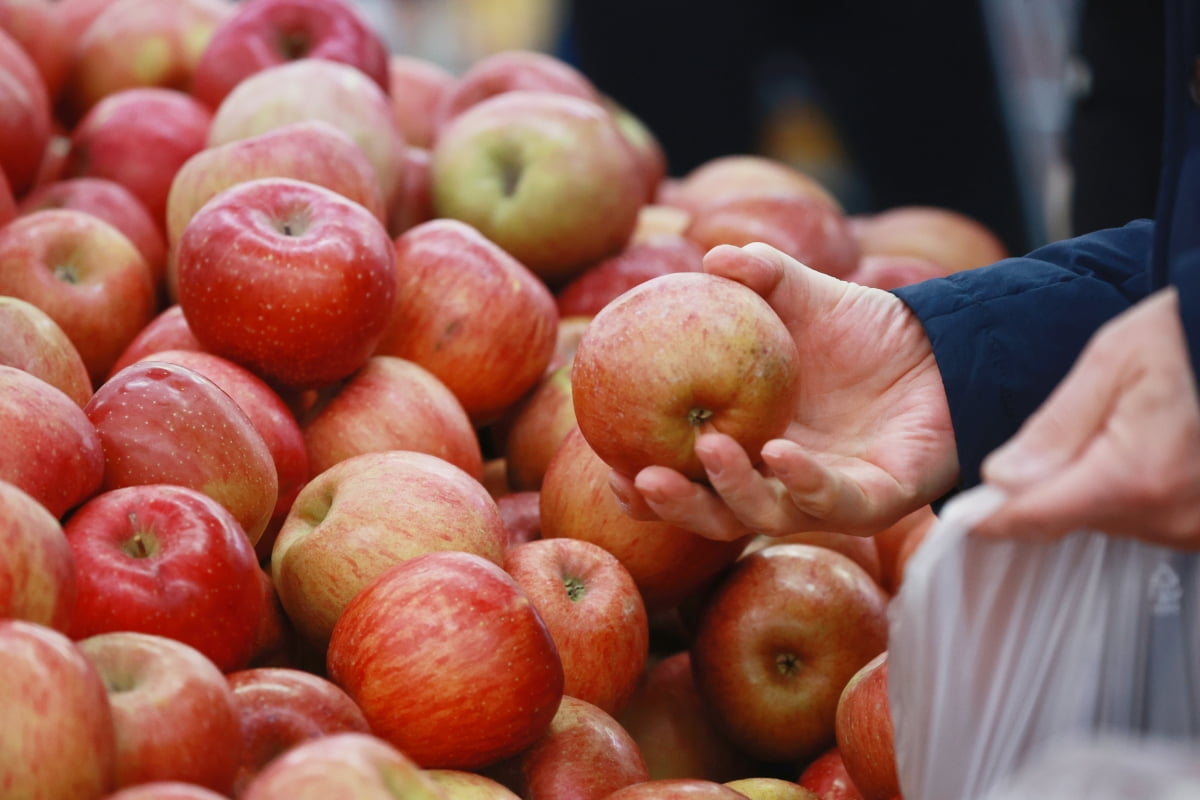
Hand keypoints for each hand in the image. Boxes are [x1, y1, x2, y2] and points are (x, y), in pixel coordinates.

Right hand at [608, 242, 957, 539]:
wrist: (943, 347)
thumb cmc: (865, 331)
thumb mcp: (806, 296)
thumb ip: (763, 277)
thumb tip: (712, 256)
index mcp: (750, 443)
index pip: (690, 477)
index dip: (649, 485)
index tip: (611, 468)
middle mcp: (780, 479)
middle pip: (716, 512)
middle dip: (675, 505)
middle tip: (637, 479)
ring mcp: (825, 495)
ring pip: (767, 513)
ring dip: (732, 491)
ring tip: (709, 450)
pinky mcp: (875, 500)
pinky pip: (833, 501)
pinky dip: (805, 482)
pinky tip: (781, 454)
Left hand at [975, 287, 1199, 549]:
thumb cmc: (1193, 333)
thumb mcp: (1116, 360)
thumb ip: (1055, 425)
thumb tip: (1000, 478)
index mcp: (1135, 477)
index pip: (1034, 518)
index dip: (990, 517)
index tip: (961, 516)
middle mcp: (1167, 516)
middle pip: (1068, 520)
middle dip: (1044, 488)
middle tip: (1055, 435)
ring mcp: (1193, 528)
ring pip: (1103, 521)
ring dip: (1087, 487)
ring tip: (1111, 429)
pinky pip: (1142, 519)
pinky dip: (1124, 490)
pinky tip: (1136, 447)